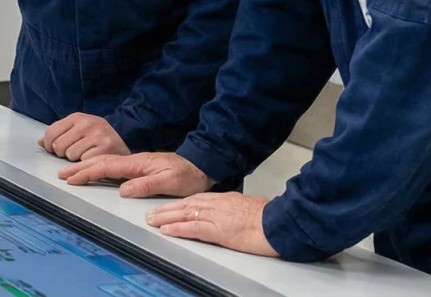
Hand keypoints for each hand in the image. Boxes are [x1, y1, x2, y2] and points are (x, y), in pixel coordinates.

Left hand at [38, 113, 129, 160]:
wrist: (125, 135)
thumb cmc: (97, 133)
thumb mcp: (78, 127)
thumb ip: (59, 133)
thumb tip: (40, 142)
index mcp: (77, 117)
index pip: (50, 133)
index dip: (48, 145)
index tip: (53, 149)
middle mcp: (86, 124)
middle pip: (58, 146)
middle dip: (62, 153)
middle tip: (72, 151)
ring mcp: (96, 135)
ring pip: (70, 155)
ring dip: (75, 159)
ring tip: (84, 153)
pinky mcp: (104, 148)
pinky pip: (83, 161)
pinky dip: (86, 163)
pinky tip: (92, 156)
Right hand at [58, 151, 214, 197]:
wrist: (200, 165)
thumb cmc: (187, 175)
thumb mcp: (170, 182)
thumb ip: (147, 185)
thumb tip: (123, 189)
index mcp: (138, 163)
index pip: (107, 167)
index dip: (87, 172)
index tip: (71, 178)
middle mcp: (134, 161)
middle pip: (101, 162)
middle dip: (80, 168)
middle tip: (61, 174)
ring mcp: (135, 163)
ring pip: (105, 162)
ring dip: (86, 166)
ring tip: (70, 172)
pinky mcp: (138, 167)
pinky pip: (112, 165)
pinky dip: (97, 166)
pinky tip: (93, 170)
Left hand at [145, 192, 278, 256]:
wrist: (279, 222)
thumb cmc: (269, 217)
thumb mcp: (249, 207)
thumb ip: (236, 208)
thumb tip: (233, 211)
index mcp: (225, 199)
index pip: (196, 200)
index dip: (178, 203)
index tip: (167, 207)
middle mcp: (218, 205)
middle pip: (186, 205)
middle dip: (166, 209)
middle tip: (151, 213)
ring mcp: (217, 216)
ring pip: (185, 214)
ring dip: (166, 218)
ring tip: (151, 221)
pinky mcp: (220, 230)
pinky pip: (194, 228)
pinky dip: (179, 229)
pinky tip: (167, 230)